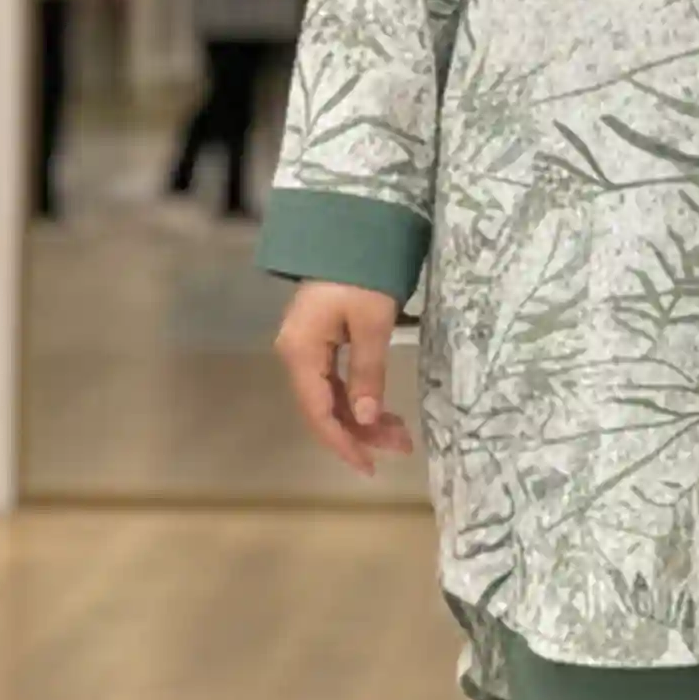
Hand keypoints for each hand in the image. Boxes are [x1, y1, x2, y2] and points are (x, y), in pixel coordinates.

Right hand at [274, 280, 414, 474]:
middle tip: (401, 446)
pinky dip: (358, 398)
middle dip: (361, 432)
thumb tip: (364, 418)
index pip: (319, 412)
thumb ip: (368, 372)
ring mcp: (307, 348)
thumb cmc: (361, 274)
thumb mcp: (373, 323)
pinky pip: (335, 382)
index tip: (370, 466)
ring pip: (331, 398)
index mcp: (301, 352)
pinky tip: (381, 410)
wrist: (351, 233)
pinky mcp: (320, 341)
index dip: (344, 442)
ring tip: (399, 434)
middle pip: (325, 409)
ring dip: (362, 418)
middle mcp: (296, 355)